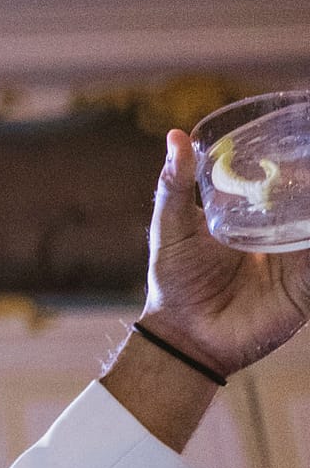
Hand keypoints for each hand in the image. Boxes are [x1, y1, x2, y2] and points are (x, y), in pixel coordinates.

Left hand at [140, 130, 309, 376]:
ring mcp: (299, 263)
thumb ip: (176, 185)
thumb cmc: (174, 280)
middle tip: (309, 161)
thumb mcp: (172, 227)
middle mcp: (285, 236)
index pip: (293, 185)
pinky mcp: (306, 290)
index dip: (303, 165)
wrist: (181, 334)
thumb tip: (175, 136)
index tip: (307, 133)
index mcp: (259, 217)